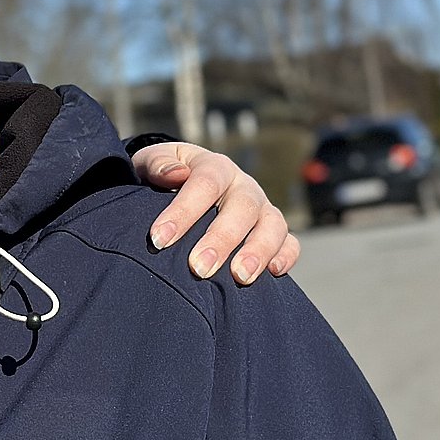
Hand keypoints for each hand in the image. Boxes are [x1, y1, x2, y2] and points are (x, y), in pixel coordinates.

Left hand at [132, 142, 299, 282]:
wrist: (180, 185)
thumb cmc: (161, 179)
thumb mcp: (150, 164)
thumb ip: (157, 165)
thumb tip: (175, 174)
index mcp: (214, 166)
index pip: (205, 183)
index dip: (184, 211)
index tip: (159, 239)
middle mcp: (242, 186)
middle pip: (242, 207)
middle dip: (221, 239)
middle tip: (198, 268)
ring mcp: (262, 208)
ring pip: (272, 224)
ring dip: (258, 251)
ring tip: (240, 276)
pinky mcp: (272, 230)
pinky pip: (289, 241)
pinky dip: (286, 255)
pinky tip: (274, 272)